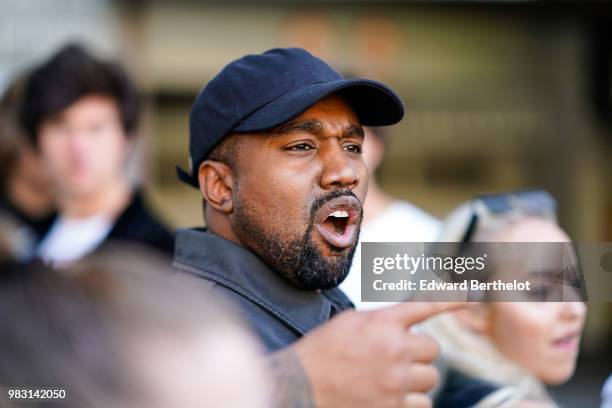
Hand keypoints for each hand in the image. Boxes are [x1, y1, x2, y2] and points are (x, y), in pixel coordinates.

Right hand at [293, 302, 462, 407]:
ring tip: (390, 379)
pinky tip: (392, 397)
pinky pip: (422, 405)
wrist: (301, 385)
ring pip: (431, 378)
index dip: (451, 299)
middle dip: (418, 354)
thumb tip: (403, 321)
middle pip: (432, 350)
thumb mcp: (349, 322)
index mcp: (383, 323)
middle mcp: (395, 350)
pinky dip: (412, 402)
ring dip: (416, 379)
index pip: (425, 306)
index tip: (472, 293)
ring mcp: (396, 381)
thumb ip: (381, 320)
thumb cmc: (322, 351)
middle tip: (397, 358)